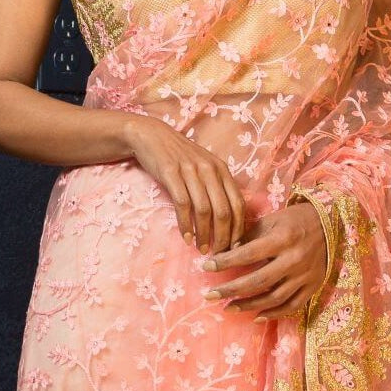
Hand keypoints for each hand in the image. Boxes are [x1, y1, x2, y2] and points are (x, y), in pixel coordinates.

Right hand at [124, 115, 246, 253]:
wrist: (152, 135)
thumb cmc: (180, 158)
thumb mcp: (205, 168)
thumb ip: (217, 189)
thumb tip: (229, 221)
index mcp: (222, 170)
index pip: (238, 204)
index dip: (238, 228)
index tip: (235, 247)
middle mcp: (210, 170)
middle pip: (223, 211)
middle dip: (223, 237)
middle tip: (219, 254)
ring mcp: (190, 171)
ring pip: (204, 210)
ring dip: (204, 234)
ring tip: (202, 249)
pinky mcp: (171, 173)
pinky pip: (182, 204)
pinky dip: (186, 225)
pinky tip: (187, 238)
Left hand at [205, 201, 327, 318]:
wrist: (330, 224)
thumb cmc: (295, 220)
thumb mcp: (271, 221)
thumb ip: (249, 237)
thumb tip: (225, 253)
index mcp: (282, 239)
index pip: (247, 254)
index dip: (225, 262)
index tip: (205, 267)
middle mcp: (294, 259)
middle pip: (258, 281)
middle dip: (231, 289)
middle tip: (210, 295)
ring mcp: (305, 275)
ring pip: (274, 298)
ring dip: (248, 305)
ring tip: (228, 307)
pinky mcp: (313, 286)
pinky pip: (292, 306)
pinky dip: (274, 314)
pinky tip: (256, 316)